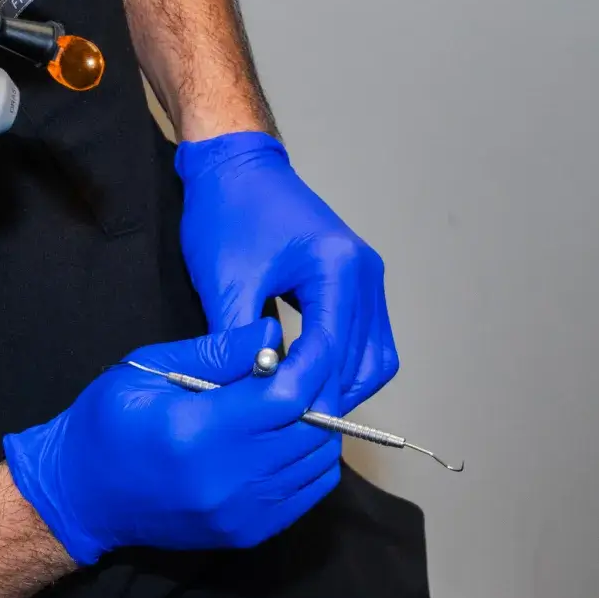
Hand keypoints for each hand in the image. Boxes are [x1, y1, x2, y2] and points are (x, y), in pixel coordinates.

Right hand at [3, 318, 339, 563]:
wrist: (81, 498)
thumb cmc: (107, 424)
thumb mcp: (147, 370)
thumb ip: (216, 351)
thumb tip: (274, 335)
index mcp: (196, 433)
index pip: (288, 397)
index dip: (312, 363)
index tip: (311, 342)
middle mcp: (225, 479)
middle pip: (312, 429)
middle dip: (320, 388)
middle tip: (306, 365)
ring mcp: (241, 514)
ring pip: (319, 461)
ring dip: (320, 423)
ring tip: (297, 399)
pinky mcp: (248, 533)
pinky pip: (309, 491)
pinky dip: (312, 459)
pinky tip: (290, 436)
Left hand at [176, 133, 397, 415]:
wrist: (237, 168)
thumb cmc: (227, 212)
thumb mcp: (224, 281)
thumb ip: (240, 341)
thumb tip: (248, 393)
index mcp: (336, 264)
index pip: (330, 347)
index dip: (305, 389)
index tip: (278, 421)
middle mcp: (364, 272)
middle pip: (362, 359)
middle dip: (327, 397)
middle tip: (288, 429)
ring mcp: (368, 277)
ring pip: (374, 358)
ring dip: (342, 389)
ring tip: (299, 413)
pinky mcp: (360, 284)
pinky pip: (368, 342)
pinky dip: (346, 370)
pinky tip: (310, 384)